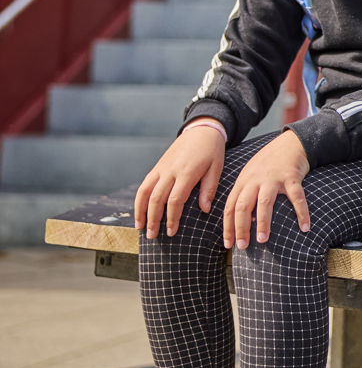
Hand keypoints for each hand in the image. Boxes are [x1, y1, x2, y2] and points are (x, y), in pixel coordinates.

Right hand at [135, 120, 226, 238]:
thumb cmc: (212, 151)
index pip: (175, 200)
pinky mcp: (157, 166)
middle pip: (156, 199)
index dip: (171, 218)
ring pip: (145, 192)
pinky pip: (144, 185)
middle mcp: (170, 171)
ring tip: (141, 228)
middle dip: (153, 220)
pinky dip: (139, 200)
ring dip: (140, 212)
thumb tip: (205, 210)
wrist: (201, 130)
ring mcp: (161, 168)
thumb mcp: (216, 168)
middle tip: (153, 237)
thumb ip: (209, 189)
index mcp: (186, 172)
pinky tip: (140, 212)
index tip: (172, 232)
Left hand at [223, 130, 310, 248]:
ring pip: (264, 202)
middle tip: (243, 247)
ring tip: (262, 240)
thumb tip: (239, 221)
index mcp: (244, 181)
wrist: (291, 142)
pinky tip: (304, 227)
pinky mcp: (292, 176)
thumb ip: (245, 193)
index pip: (231, 206)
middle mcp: (256, 179)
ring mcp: (274, 178)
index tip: (228, 245)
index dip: (228, 227)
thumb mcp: (252, 174)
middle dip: (241, 228)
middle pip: (243, 205)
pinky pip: (296, 197)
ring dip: (262, 222)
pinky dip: (301, 213)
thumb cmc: (270, 163)